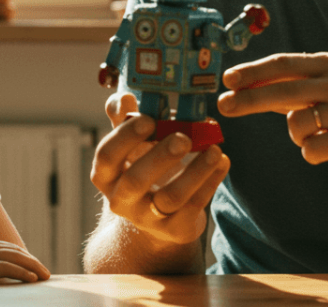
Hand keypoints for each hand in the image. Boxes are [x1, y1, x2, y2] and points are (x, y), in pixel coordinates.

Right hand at [0, 238, 49, 282]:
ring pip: (17, 259)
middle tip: (46, 273)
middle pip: (16, 252)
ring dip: (34, 268)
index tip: (34, 264)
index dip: (23, 256)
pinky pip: (7, 268)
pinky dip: (22, 272)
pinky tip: (32, 278)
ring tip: (46, 276)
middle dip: (33, 262)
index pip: (8, 248)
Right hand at [89, 91, 230, 245]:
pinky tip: (222, 161)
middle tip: (183, 138)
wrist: (155, 220)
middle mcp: (121, 200)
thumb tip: (124, 97)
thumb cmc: (142, 168)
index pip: (107, 156)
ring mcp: (148, 218)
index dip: (125, 137)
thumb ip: (124, 120)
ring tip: (214, 150)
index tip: (148, 119)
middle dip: (160, 157)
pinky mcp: (174, 230)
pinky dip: (210, 182)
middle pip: (136, 180)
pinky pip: (194, 207)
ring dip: (195, 172)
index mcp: (106, 175)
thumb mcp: (130, 146)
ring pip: (170, 197)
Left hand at [217, 52, 327, 175]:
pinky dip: (312, 152)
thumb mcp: (326, 89)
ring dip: (297, 135)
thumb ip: (289, 87)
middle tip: (224, 106)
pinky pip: (312, 149)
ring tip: (318, 135)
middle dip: (249, 99)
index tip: (227, 79)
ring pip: (296, 124)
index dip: (253, 71)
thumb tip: (244, 85)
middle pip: (283, 90)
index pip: (284, 64)